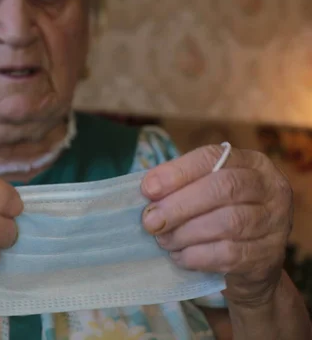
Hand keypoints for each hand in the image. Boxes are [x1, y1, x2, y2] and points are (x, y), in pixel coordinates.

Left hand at [140, 145, 293, 305]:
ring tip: (164, 240)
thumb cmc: (218, 217)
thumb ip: (179, 186)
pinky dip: (196, 256)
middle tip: (150, 221)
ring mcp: (275, 223)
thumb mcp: (203, 193)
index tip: (147, 189)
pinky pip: (229, 254)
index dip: (177, 172)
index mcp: (251, 163)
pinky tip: (180, 256)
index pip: (212, 158)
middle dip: (179, 205)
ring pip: (227, 223)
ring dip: (185, 233)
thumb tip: (148, 189)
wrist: (251, 264)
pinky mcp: (269, 256)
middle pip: (223, 188)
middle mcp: (270, 188)